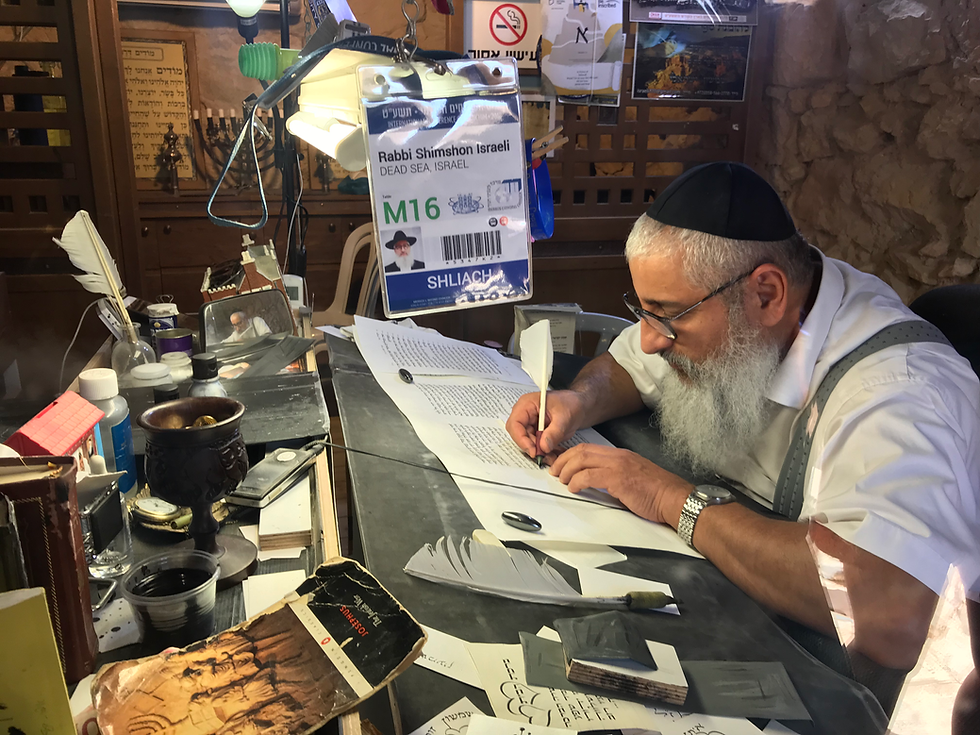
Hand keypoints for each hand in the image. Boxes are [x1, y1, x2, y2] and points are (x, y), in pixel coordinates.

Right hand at [505, 389, 583, 460]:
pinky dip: (545, 450)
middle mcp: (525, 414)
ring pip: (528, 442)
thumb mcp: (565, 417)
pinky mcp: (536, 432)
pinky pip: (536, 445)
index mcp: (527, 404)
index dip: (521, 439)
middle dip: (531, 447)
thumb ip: (554, 432)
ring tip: (554, 455)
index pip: (515, 424)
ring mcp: (530, 423)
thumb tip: (543, 447)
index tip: (533, 451)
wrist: (578, 406)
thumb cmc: (571, 403)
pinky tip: (555, 452)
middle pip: (519, 435)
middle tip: (545, 455)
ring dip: (540, 451)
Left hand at [549, 444, 691, 524]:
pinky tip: (574, 488)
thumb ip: (613, 476)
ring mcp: (617, 466)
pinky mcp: (618, 478)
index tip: (560, 462)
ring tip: (562, 480)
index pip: (588, 448)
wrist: (672, 498)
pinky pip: (588, 476)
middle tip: (555, 471)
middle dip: (564, 460)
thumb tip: (593, 482)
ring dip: (567, 470)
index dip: (570, 454)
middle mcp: (617, 456)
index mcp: (620, 455)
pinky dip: (576, 481)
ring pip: (582, 460)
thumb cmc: (656, 492)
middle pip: (581, 451)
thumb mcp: (631, 478)